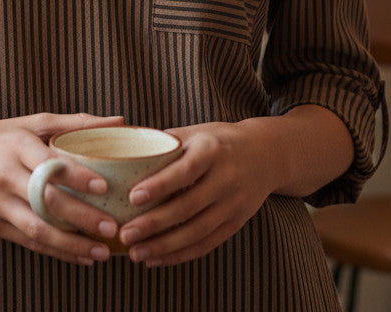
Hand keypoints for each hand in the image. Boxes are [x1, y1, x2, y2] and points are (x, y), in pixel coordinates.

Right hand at [0, 111, 124, 264]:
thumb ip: (74, 124)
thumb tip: (118, 120)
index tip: (105, 186)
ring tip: (102, 251)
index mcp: (16, 146)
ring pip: (37, 229)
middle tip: (112, 227)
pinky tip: (80, 256)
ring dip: (71, 244)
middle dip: (82, 218)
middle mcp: (5, 176)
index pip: (49, 164)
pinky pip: (28, 242)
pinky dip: (55, 251)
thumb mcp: (31, 123)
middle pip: (46, 201)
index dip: (77, 176)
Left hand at [116, 120, 286, 267]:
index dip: (160, 185)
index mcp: (212, 150)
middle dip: (154, 224)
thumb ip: (165, 143)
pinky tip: (157, 259)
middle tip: (125, 234)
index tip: (133, 197)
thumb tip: (124, 151)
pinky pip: (206, 243)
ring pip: (196, 231)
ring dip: (164, 246)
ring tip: (135, 253)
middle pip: (188, 206)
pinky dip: (181, 255)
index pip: (185, 170)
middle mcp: (226, 178)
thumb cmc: (219, 140)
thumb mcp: (196, 132)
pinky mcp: (236, 222)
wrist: (266, 154)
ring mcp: (233, 203)